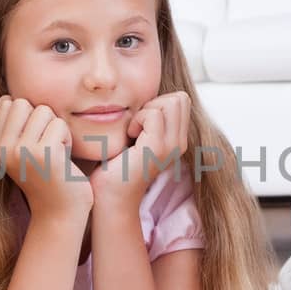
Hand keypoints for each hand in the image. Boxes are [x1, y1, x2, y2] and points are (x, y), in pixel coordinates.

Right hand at [0, 96, 91, 217]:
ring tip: (55, 152)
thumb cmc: (46, 177)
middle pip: (23, 102)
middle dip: (41, 119)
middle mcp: (3, 148)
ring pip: (44, 111)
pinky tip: (64, 159)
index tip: (34, 140)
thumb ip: (13, 126)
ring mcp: (22, 152)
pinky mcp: (44, 155)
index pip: (8, 102)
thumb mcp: (21, 150)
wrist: (59, 213)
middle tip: (46, 145)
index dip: (28, 116)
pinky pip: (59, 124)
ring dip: (56, 129)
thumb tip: (7, 98)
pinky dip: (67, 138)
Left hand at [89, 92, 190, 206]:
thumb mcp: (138, 136)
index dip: (159, 102)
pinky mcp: (157, 149)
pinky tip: (129, 137)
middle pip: (179, 98)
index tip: (141, 123)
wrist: (109, 195)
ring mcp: (171, 147)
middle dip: (154, 103)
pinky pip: (153, 114)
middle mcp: (180, 144)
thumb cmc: (115, 164)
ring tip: (134, 132)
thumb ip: (148, 118)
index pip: (181, 99)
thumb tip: (147, 94)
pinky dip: (137, 120)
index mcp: (178, 140)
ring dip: (146, 111)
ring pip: (170, 102)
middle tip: (137, 126)